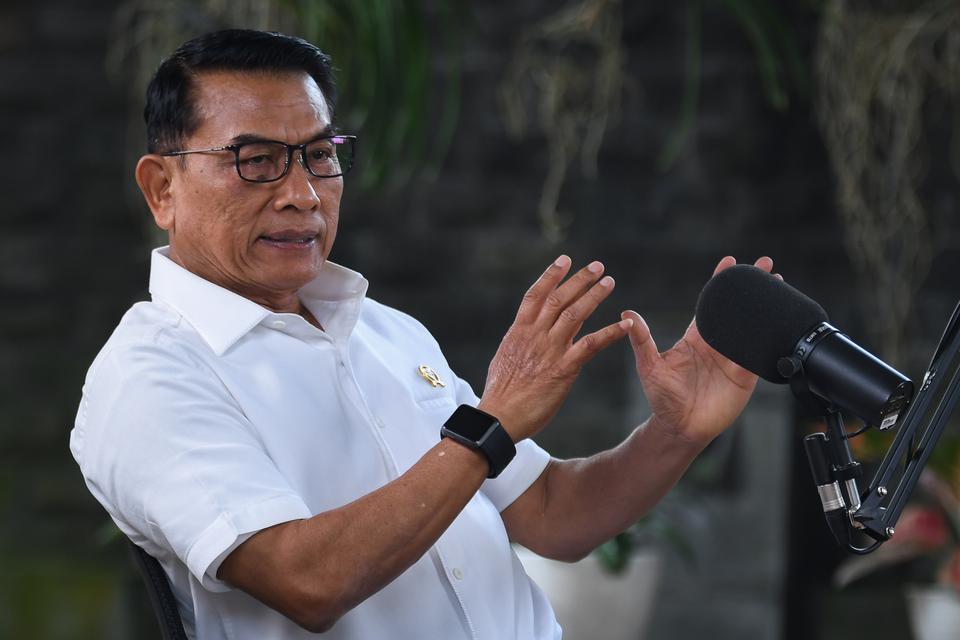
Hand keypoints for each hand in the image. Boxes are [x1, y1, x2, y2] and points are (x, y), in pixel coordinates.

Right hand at [479, 256, 631, 441]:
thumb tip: (524, 334)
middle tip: (597, 266)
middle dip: (579, 280)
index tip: (565, 260)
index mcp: (519, 331)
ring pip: (575, 314)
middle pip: (559, 299)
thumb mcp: (505, 358)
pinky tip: (625, 325)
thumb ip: (519, 343)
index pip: (535, 295)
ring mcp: (549, 350)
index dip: (551, 276)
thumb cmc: (500, 393)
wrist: (499, 417)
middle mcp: (535, 335)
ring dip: (594, 296)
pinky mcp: (563, 369)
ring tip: (609, 282)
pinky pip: (591, 345)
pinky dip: (610, 333)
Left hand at [625, 256, 777, 446]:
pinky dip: (770, 336)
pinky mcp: (745, 374)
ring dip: (766, 305)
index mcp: (695, 337)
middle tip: (763, 263)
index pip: (709, 303)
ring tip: (779, 283)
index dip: (719, 282)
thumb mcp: (649, 366)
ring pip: (752, 326)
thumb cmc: (662, 398)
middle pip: (736, 308)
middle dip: (750, 285)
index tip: (728, 261)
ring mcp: (732, 358)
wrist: (680, 427)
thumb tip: (627, 314)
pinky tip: (782, 318)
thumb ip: (641, 340)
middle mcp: (716, 343)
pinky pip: (760, 351)